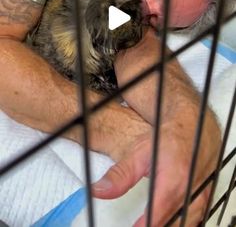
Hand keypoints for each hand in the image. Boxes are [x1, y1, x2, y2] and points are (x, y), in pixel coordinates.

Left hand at [92, 122, 213, 226]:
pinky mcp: (206, 198)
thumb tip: (98, 190)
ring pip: (186, 224)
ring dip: (169, 225)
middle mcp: (190, 191)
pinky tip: (169, 221)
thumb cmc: (167, 137)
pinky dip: (181, 222)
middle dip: (155, 226)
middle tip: (139, 224)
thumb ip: (119, 175)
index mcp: (173, 180)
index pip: (157, 216)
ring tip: (148, 221)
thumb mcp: (139, 153)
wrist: (191, 126)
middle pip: (173, 224)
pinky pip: (195, 219)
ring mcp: (201, 196)